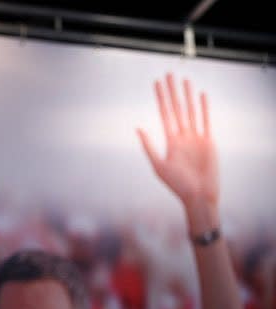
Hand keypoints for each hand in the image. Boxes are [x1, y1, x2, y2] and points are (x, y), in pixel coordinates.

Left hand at [136, 74, 218, 207]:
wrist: (198, 196)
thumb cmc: (177, 185)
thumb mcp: (159, 165)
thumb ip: (149, 146)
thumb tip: (138, 128)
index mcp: (170, 141)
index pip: (163, 114)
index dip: (160, 98)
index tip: (156, 83)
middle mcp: (182, 137)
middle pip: (176, 108)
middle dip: (172, 92)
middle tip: (169, 73)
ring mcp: (195, 138)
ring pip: (190, 111)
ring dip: (187, 96)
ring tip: (184, 80)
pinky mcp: (208, 142)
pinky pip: (205, 121)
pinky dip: (203, 108)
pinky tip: (200, 95)